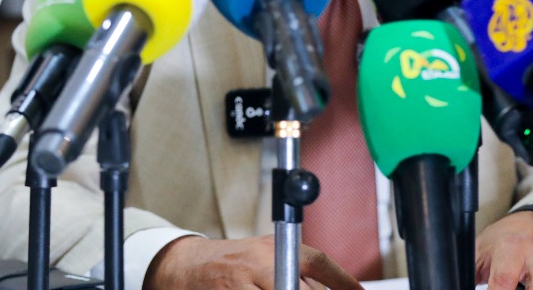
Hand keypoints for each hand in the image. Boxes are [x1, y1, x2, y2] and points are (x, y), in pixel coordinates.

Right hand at [144, 234, 363, 289]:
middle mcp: (261, 262)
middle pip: (302, 287)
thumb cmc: (235, 265)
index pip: (319, 261)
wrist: (188, 267)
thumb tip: (337, 288)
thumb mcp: (266, 258)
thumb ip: (297, 272)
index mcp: (276, 247)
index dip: (344, 281)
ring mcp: (242, 282)